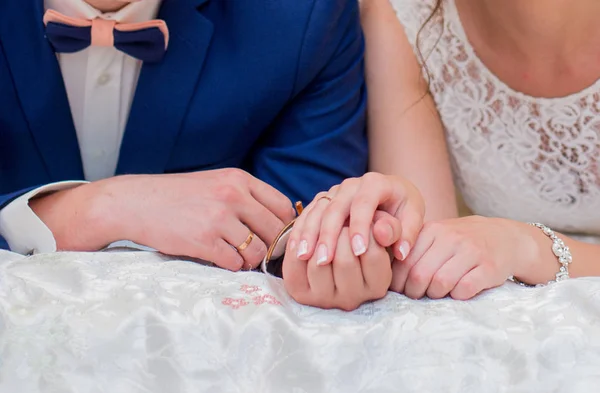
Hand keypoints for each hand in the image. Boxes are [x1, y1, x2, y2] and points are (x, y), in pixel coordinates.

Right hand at [30, 169, 294, 270]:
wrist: (135, 202)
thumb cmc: (178, 196)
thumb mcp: (216, 183)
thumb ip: (246, 198)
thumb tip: (280, 223)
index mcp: (239, 179)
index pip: (283, 206)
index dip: (285, 225)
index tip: (277, 236)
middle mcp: (233, 195)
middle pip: (276, 231)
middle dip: (273, 247)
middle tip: (261, 253)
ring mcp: (219, 219)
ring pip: (258, 251)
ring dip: (251, 259)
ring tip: (237, 255)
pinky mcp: (204, 241)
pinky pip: (235, 263)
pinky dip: (232, 266)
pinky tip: (220, 258)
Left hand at [283, 226, 391, 310]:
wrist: (334, 254)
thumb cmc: (363, 237)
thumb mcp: (382, 231)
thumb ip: (389, 227)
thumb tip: (380, 229)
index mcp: (377, 286)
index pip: (371, 254)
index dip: (364, 229)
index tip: (361, 217)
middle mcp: (353, 299)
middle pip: (344, 260)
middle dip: (340, 232)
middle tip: (341, 221)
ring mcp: (326, 300)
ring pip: (318, 264)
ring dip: (318, 238)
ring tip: (325, 227)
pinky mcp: (301, 295)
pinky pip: (294, 266)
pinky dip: (297, 245)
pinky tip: (305, 235)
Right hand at [288, 172, 424, 265]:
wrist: (390, 197)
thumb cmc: (402, 210)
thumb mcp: (411, 218)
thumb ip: (406, 233)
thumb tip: (400, 251)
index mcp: (376, 183)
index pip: (365, 202)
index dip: (361, 227)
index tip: (359, 252)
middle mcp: (351, 184)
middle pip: (335, 207)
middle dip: (329, 234)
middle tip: (325, 261)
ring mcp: (334, 192)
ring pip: (317, 211)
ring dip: (309, 234)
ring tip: (305, 257)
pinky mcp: (322, 201)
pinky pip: (307, 215)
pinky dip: (301, 232)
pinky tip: (297, 251)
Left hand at [390, 216, 540, 299]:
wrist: (504, 237)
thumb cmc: (461, 242)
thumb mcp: (436, 237)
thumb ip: (414, 250)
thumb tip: (386, 276)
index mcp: (432, 230)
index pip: (404, 261)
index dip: (398, 282)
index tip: (401, 290)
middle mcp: (450, 238)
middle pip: (419, 274)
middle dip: (414, 292)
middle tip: (417, 296)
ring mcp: (471, 251)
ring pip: (440, 283)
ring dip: (435, 295)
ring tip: (437, 293)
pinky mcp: (488, 267)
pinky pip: (464, 289)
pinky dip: (457, 296)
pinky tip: (457, 292)